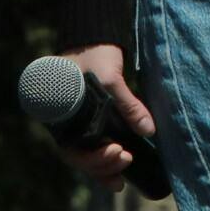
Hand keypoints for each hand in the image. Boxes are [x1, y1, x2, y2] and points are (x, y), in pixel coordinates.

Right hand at [56, 44, 156, 195]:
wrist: (93, 36)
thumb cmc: (94, 55)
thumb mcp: (112, 78)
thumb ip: (129, 105)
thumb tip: (148, 130)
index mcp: (61, 116)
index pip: (71, 150)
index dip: (91, 160)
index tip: (115, 151)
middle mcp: (67, 124)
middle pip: (80, 158)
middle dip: (102, 165)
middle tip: (125, 158)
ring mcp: (78, 124)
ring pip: (87, 157)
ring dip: (105, 168)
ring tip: (123, 171)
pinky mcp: (91, 122)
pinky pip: (95, 148)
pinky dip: (106, 162)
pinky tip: (120, 174)